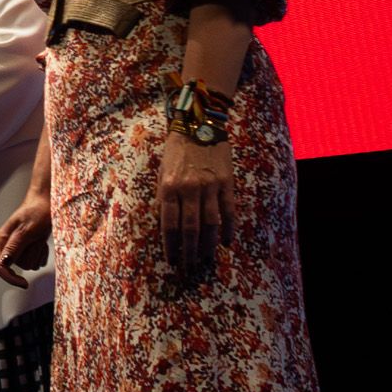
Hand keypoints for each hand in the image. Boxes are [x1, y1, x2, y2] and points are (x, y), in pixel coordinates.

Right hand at [0, 194, 53, 285]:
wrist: (47, 203)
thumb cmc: (36, 211)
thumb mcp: (26, 229)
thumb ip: (14, 246)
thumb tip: (4, 262)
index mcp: (1, 240)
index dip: (10, 278)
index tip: (24, 283)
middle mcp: (7, 245)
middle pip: (18, 266)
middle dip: (30, 256)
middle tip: (36, 240)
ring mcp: (18, 248)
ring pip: (29, 265)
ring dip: (38, 253)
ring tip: (39, 238)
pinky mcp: (28, 249)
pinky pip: (37, 262)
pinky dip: (42, 253)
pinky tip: (42, 241)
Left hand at [155, 127, 234, 276]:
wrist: (199, 124)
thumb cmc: (176, 150)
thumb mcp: (162, 172)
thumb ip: (164, 198)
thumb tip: (167, 227)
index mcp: (168, 187)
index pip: (169, 225)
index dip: (170, 246)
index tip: (172, 261)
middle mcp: (188, 188)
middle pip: (190, 229)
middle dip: (188, 252)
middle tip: (188, 267)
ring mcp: (210, 186)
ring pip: (210, 224)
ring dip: (207, 245)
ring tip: (205, 259)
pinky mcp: (227, 182)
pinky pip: (229, 211)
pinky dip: (228, 229)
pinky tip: (226, 242)